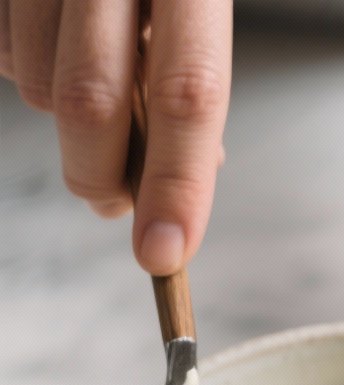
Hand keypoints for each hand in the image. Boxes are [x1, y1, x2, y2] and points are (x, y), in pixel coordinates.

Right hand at [0, 1, 231, 274]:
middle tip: (118, 197)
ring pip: (37, 86)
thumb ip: (191, 69)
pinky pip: (4, 55)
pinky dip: (32, 70)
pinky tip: (59, 38)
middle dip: (100, 174)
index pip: (188, 89)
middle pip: (91, 102)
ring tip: (95, 76)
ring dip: (66, 118)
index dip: (176, 183)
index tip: (164, 253)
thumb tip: (191, 172)